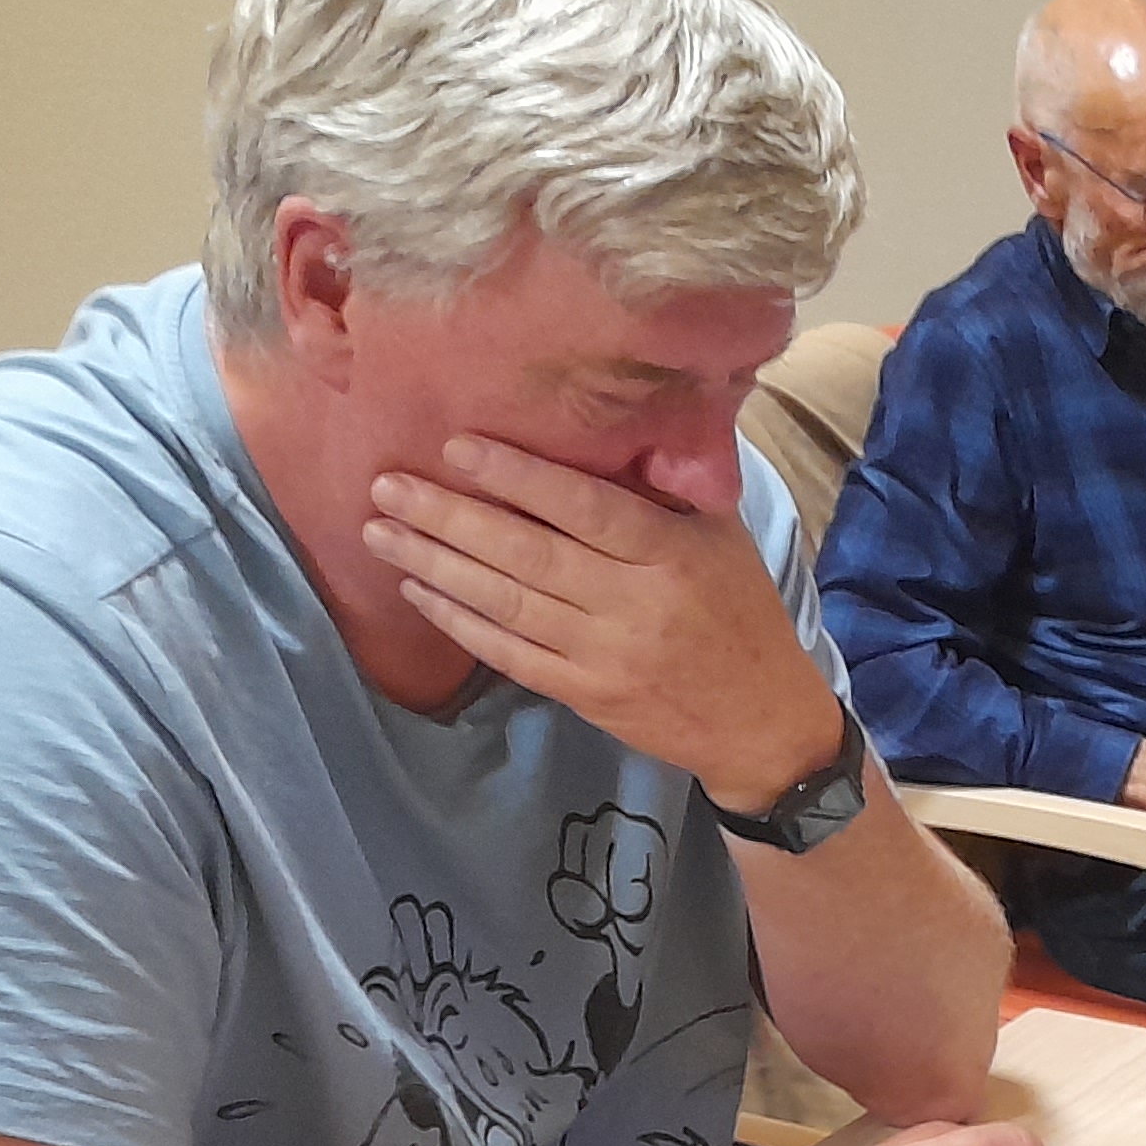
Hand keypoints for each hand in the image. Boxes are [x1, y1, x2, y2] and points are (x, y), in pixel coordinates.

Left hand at [364, 436, 842, 810]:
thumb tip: (616, 421)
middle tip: (388, 484)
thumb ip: (670, 486)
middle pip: (528, 553)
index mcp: (672, 555)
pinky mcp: (587, 696)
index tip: (457, 446)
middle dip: (450, 516)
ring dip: (437, 565)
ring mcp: (606, 656)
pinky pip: (510, 655)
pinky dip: (460, 622)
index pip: (585, 507)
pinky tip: (419, 591)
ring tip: (382, 530)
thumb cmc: (742, 614)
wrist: (763, 723)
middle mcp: (635, 605)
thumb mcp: (724, 538)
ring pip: (508, 603)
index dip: (518, 476)